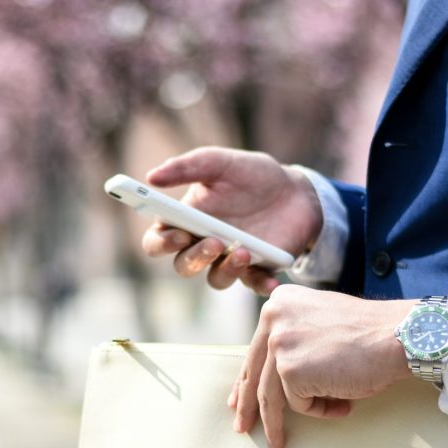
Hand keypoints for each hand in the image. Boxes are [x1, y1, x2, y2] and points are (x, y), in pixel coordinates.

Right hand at [142, 147, 322, 295]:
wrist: (295, 190)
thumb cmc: (251, 176)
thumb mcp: (220, 163)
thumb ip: (186, 167)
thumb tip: (152, 177)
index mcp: (186, 221)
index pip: (158, 241)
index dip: (161, 243)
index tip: (176, 233)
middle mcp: (203, 245)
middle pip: (184, 266)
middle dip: (194, 258)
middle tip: (213, 242)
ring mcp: (229, 260)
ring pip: (216, 279)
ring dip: (226, 270)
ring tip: (244, 251)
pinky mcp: (258, 270)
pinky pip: (254, 285)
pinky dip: (261, 285)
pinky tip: (271, 280)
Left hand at [229, 285, 416, 447]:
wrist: (398, 335)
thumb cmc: (370, 334)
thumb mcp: (321, 322)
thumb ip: (296, 338)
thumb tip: (277, 374)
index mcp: (279, 303)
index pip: (256, 349)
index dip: (247, 378)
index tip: (237, 399)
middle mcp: (272, 317)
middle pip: (254, 372)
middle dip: (246, 405)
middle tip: (241, 426)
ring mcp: (280, 343)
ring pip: (270, 395)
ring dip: (275, 423)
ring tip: (279, 443)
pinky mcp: (290, 369)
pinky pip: (299, 404)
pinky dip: (320, 410)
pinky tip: (343, 404)